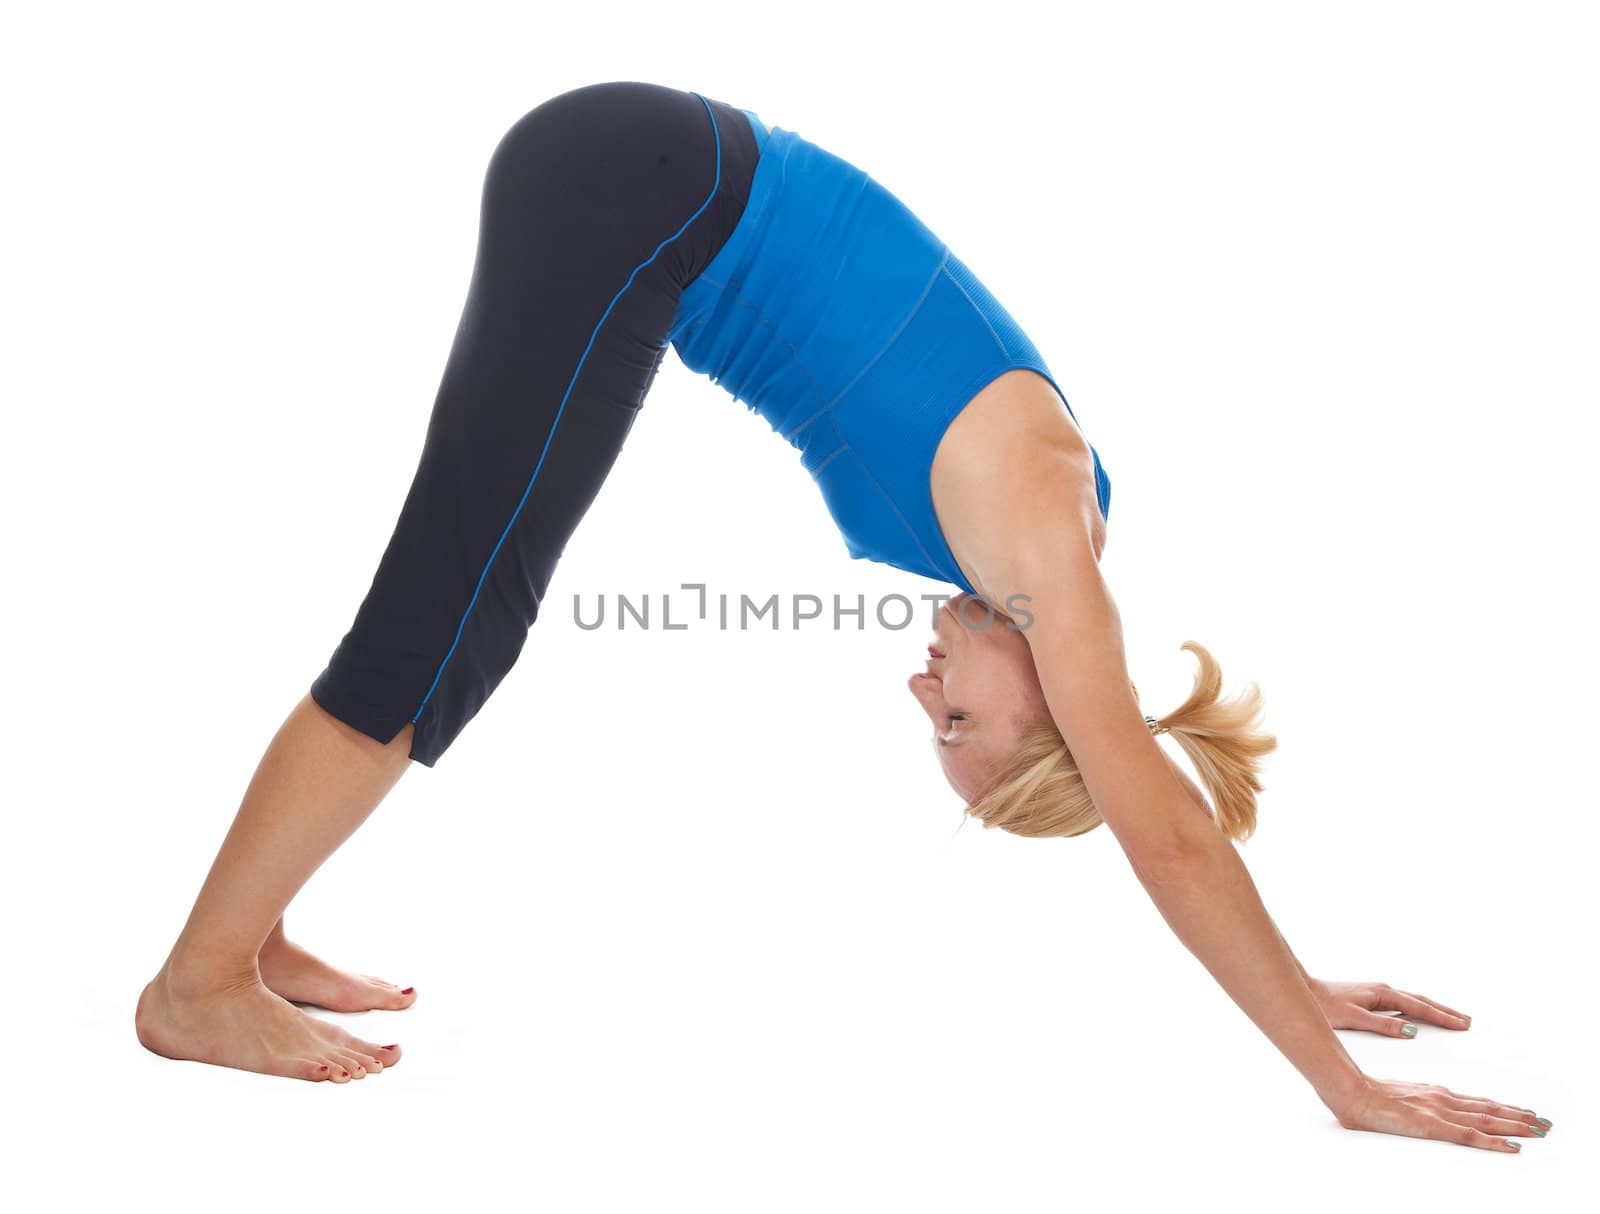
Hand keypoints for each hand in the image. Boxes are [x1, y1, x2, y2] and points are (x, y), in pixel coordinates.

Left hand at [1309, 978, 1471, 1036]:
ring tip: (1452, 1017)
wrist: (1307, 992)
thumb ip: (1383, 1026)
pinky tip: (1421, 1014)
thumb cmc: (1326, 1006)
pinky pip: (1404, 1002)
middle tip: (1467, 1021)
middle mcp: (1384, 990)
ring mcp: (1379, 992)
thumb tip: (1412, 1031)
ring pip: (1414, 1000)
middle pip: (1422, 1001)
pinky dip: (1419, 1007)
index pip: (1420, 1007)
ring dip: (1434, 1008)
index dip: (1443, 1017)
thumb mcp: (1355, 1019)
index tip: (1463, 1025)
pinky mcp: (1372, 997)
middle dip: (1445, 1011)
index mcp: (1383, 995)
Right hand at [1336, 1076, 1551, 1151]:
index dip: (1504, 1108)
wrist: (1352, 1092)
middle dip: (1519, 1117)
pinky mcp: (1433, 1126)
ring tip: (1538, 1131)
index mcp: (1435, 1094)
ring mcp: (1440, 1112)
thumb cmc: (1368, 1097)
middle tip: (1544, 1124)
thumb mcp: (1398, 1099)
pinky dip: (1495, 1142)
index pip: (1478, 1103)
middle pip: (1489, 1110)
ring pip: (1487, 1120)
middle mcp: (1443, 1100)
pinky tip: (1512, 1147)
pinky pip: (1471, 1136)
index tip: (1524, 1112)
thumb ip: (1416, 1104)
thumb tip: (1425, 1112)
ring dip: (1516, 1126)